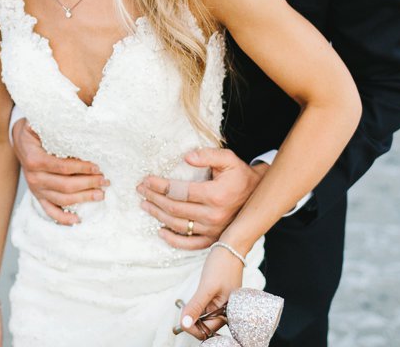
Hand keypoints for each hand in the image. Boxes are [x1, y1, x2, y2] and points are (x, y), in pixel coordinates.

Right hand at [12, 118, 107, 225]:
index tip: (97, 167)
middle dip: (88, 184)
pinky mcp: (38, 196)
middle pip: (65, 185)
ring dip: (82, 198)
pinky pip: (50, 211)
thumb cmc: (34, 130)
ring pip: (61, 199)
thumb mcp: (39, 123)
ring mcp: (35, 189)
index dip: (82, 168)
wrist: (19, 140)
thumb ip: (54, 125)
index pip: (63, 167)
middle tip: (105, 181)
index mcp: (35, 160)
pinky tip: (78, 219)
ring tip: (100, 195)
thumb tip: (76, 123)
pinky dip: (63, 218)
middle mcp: (34, 177)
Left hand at [136, 147, 264, 248]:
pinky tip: (161, 231)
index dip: (159, 185)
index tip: (146, 179)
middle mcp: (213, 215)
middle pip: (174, 208)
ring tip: (145, 205)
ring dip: (158, 215)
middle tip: (140, 190)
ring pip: (178, 225)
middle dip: (154, 198)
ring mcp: (213, 230)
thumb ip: (208, 155)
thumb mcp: (228, 159)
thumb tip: (186, 157)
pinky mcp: (214, 239)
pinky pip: (190, 244)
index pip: (179, 191)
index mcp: (215, 195)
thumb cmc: (240, 175)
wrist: (259, 196)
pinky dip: (173, 240)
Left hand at [179, 244, 244, 339]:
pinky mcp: (218, 297)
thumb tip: (185, 325)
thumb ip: (196, 307)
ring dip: (193, 313)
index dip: (192, 328)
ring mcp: (222, 304)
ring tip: (184, 305)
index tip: (180, 321)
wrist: (231, 247)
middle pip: (206, 326)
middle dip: (192, 321)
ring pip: (204, 317)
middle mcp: (226, 311)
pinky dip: (197, 306)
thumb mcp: (207, 287)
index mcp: (228, 312)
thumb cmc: (222, 265)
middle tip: (182, 310)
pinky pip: (206, 307)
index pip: (207, 331)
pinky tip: (190, 301)